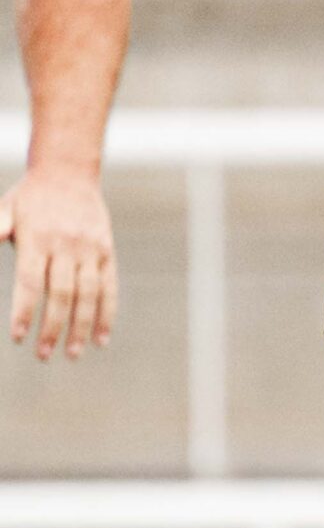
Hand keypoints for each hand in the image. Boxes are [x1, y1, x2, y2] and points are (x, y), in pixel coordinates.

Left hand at [2, 167, 117, 361]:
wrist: (69, 173)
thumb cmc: (29, 197)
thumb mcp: (5, 208)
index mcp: (37, 237)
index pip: (31, 282)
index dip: (24, 311)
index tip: (17, 336)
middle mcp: (66, 246)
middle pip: (60, 295)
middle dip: (52, 328)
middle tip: (43, 354)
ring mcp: (90, 250)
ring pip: (87, 296)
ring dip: (80, 328)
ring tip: (72, 353)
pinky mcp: (107, 253)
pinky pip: (109, 289)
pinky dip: (106, 316)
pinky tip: (100, 339)